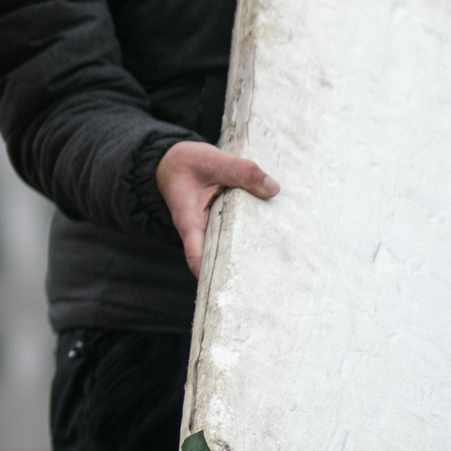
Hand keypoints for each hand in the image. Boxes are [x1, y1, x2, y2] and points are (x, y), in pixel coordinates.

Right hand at [155, 141, 277, 276]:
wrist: (174, 163)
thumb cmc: (187, 163)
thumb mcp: (212, 161)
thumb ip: (241, 171)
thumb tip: (273, 189)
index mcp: (190, 220)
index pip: (196, 254)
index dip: (209, 273)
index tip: (227, 289)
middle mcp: (201, 232)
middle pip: (217, 260)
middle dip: (237, 274)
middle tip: (264, 287)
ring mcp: (213, 230)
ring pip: (230, 250)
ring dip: (248, 258)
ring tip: (276, 271)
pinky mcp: (224, 224)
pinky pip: (238, 237)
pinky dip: (252, 239)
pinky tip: (275, 240)